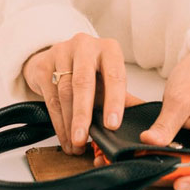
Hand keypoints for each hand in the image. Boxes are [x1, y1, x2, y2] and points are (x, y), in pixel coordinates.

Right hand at [22, 33, 134, 154]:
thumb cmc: (91, 73)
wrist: (58, 60)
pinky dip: (58, 122)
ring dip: (69, 122)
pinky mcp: (44, 64)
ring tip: (75, 144)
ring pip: (65, 92)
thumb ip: (125, 99)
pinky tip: (65, 137)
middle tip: (83, 138)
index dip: (114, 101)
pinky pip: (51, 97)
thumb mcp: (109, 81)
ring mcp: (62, 52)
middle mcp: (85, 46)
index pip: (114, 75)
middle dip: (84, 114)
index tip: (112, 125)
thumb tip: (145, 121)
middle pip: (83, 82)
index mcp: (108, 49)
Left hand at [140, 50, 189, 189]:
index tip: (177, 183)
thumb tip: (150, 142)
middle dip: (174, 178)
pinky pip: (176, 154)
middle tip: (150, 177)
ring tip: (143, 170)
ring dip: (166, 170)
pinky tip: (146, 158)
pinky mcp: (185, 138)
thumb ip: (166, 122)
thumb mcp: (180, 97)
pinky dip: (162, 159)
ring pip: (184, 164)